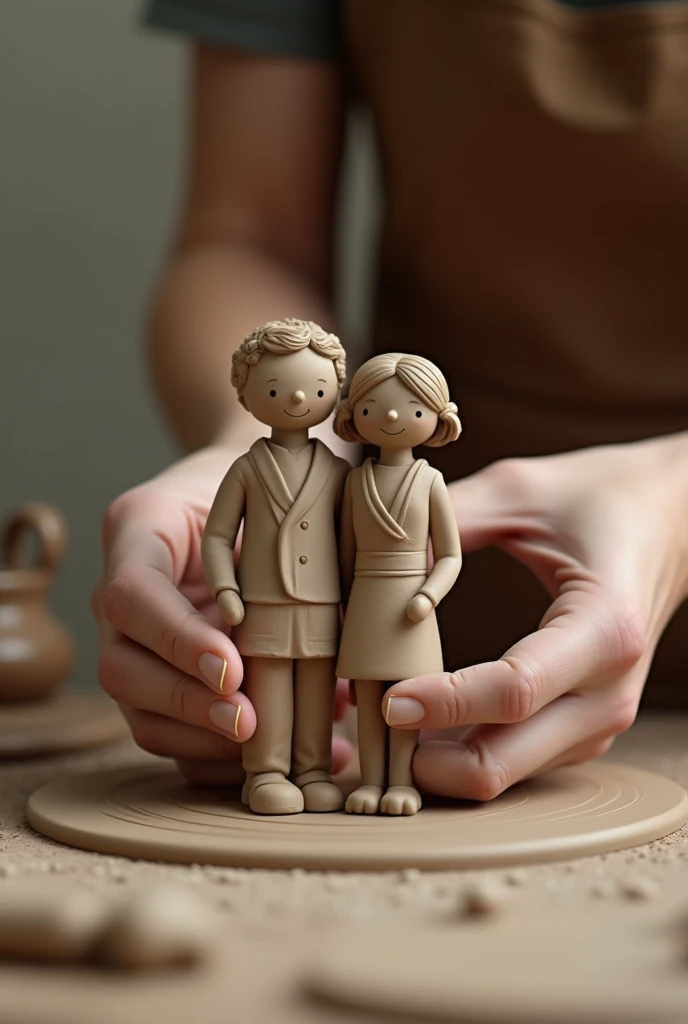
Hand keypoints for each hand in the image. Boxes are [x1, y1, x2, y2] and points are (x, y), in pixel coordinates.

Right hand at [91, 447, 253, 779]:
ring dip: (208, 742)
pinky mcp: (158, 682)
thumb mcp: (263, 498)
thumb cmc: (258, 487)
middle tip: (249, 721)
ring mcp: (132, 645)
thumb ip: (272, 554)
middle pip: (121, 669)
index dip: (177, 641)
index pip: (133, 596)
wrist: (249, 490)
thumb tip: (321, 637)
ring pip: (142, 714)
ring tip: (276, 752)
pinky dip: (224, 757)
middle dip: (187, 705)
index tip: (231, 670)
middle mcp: (119, 597)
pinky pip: (174, 734)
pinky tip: (278, 758)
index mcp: (136, 531)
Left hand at [383, 434, 687, 800]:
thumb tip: (373, 555)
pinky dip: (459, 752)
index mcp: (602, 626)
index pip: (514, 690)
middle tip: (362, 722)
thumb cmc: (602, 499)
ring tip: (376, 718)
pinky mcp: (584, 728)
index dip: (443, 702)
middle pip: (502, 761)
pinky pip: (514, 762)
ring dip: (435, 760)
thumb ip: (448, 522)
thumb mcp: (521, 491)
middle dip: (423, 757)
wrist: (672, 519)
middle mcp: (609, 690)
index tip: (387, 696)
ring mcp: (600, 719)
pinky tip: (418, 720)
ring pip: (503, 773)